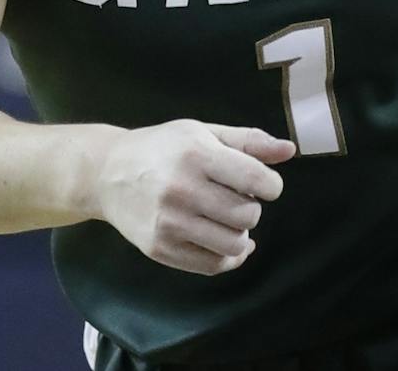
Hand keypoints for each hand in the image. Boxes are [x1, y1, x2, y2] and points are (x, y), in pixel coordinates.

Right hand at [95, 120, 295, 275]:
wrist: (107, 173)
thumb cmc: (163, 148)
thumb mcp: (203, 133)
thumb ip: (248, 142)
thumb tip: (290, 151)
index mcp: (197, 155)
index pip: (255, 179)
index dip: (271, 185)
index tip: (264, 184)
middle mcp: (183, 190)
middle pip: (247, 215)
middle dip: (252, 208)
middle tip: (238, 199)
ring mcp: (170, 224)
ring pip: (233, 244)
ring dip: (241, 233)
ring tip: (228, 219)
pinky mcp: (160, 249)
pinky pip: (211, 265)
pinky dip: (228, 257)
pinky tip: (224, 241)